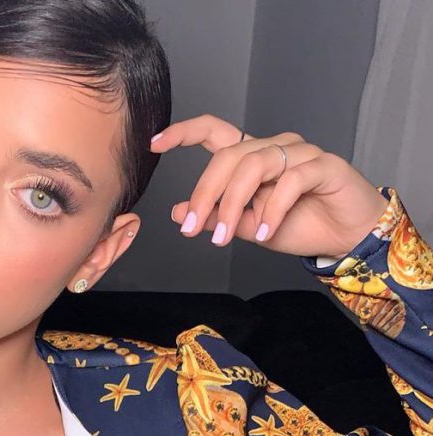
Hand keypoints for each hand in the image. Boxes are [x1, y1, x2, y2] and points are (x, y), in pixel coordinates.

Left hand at [150, 114, 389, 258]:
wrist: (346, 238)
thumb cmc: (298, 225)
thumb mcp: (247, 227)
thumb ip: (216, 218)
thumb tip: (179, 213)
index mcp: (250, 155)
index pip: (212, 131)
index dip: (183, 132)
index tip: (154, 143)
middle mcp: (272, 146)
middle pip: (226, 156)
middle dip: (204, 194)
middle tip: (193, 228)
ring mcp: (299, 152)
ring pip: (253, 166)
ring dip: (232, 204)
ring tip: (225, 237)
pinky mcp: (324, 164)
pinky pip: (290, 180)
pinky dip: (272, 209)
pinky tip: (265, 232)